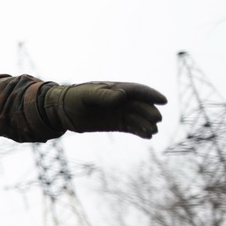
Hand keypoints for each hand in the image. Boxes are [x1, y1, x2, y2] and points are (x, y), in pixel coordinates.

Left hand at [43, 82, 167, 138]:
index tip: (163, 101)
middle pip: (141, 106)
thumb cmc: (73, 98)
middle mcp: (120, 100)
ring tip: (152, 132)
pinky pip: (131, 127)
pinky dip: (140, 131)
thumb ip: (103, 96)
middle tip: (156, 120)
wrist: (61, 110)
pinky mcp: (114, 124)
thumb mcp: (87, 95)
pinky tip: (147, 136)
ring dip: (147, 124)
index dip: (151, 95)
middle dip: (150, 112)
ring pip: (138, 118)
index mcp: (115, 89)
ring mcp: (118, 112)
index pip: (138, 91)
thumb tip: (122, 95)